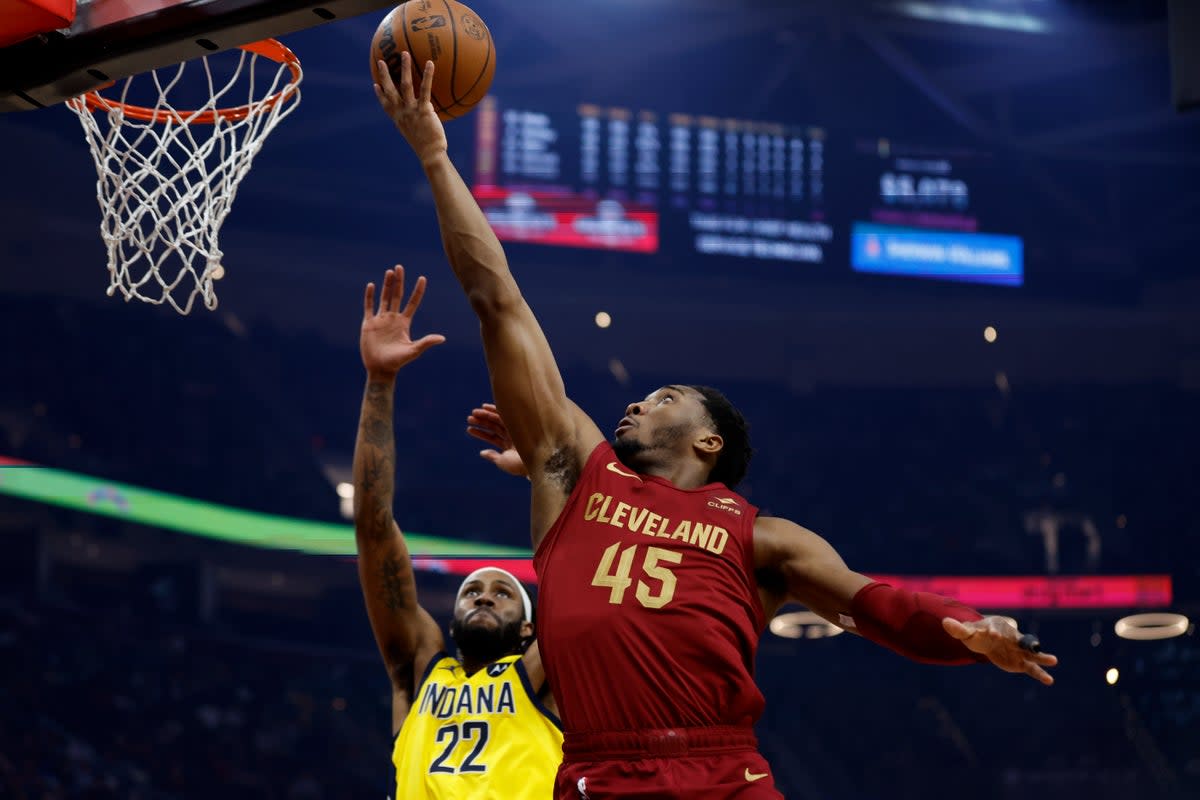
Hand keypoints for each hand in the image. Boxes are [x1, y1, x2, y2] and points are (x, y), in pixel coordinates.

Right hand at [361, 265, 444, 376]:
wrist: (380, 369)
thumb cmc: (398, 362)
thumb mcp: (413, 351)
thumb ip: (426, 342)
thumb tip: (443, 338)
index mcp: (404, 322)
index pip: (412, 302)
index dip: (417, 291)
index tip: (423, 278)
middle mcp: (393, 318)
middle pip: (397, 296)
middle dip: (399, 282)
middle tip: (400, 267)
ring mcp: (380, 320)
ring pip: (384, 298)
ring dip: (386, 285)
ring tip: (389, 272)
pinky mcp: (369, 324)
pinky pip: (369, 307)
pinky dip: (370, 296)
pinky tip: (371, 285)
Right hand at [374, 52, 447, 166]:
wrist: (430, 154)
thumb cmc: (427, 147)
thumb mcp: (417, 135)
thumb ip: (417, 125)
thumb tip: (424, 121)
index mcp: (398, 119)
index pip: (386, 105)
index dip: (379, 94)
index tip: (375, 84)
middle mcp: (402, 112)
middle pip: (390, 90)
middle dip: (384, 75)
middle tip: (381, 61)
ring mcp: (411, 110)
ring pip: (405, 85)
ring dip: (404, 68)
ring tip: (404, 53)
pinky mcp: (423, 110)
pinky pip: (425, 89)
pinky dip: (427, 75)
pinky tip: (430, 63)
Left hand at [467, 403, 527, 477]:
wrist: (536, 460)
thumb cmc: (520, 465)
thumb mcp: (504, 462)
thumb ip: (493, 456)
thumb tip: (482, 452)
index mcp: (509, 446)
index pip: (492, 437)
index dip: (481, 433)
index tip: (469, 428)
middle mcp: (513, 436)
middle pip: (494, 427)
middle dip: (482, 422)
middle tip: (469, 418)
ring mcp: (516, 429)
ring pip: (498, 420)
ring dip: (485, 416)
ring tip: (473, 413)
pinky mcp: (518, 422)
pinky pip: (504, 415)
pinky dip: (495, 410)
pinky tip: (484, 407)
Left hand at [943, 617, 1058, 684]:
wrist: (986, 640)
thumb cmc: (977, 633)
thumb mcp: (966, 631)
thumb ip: (957, 628)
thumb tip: (944, 622)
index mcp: (998, 626)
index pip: (996, 627)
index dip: (993, 630)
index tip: (992, 634)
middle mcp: (1012, 637)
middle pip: (1020, 639)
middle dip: (1025, 642)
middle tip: (1033, 646)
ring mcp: (1018, 650)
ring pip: (1031, 654)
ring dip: (1041, 657)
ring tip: (1053, 661)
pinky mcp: (1021, 662)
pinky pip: (1032, 668)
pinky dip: (1040, 674)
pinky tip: (1049, 680)